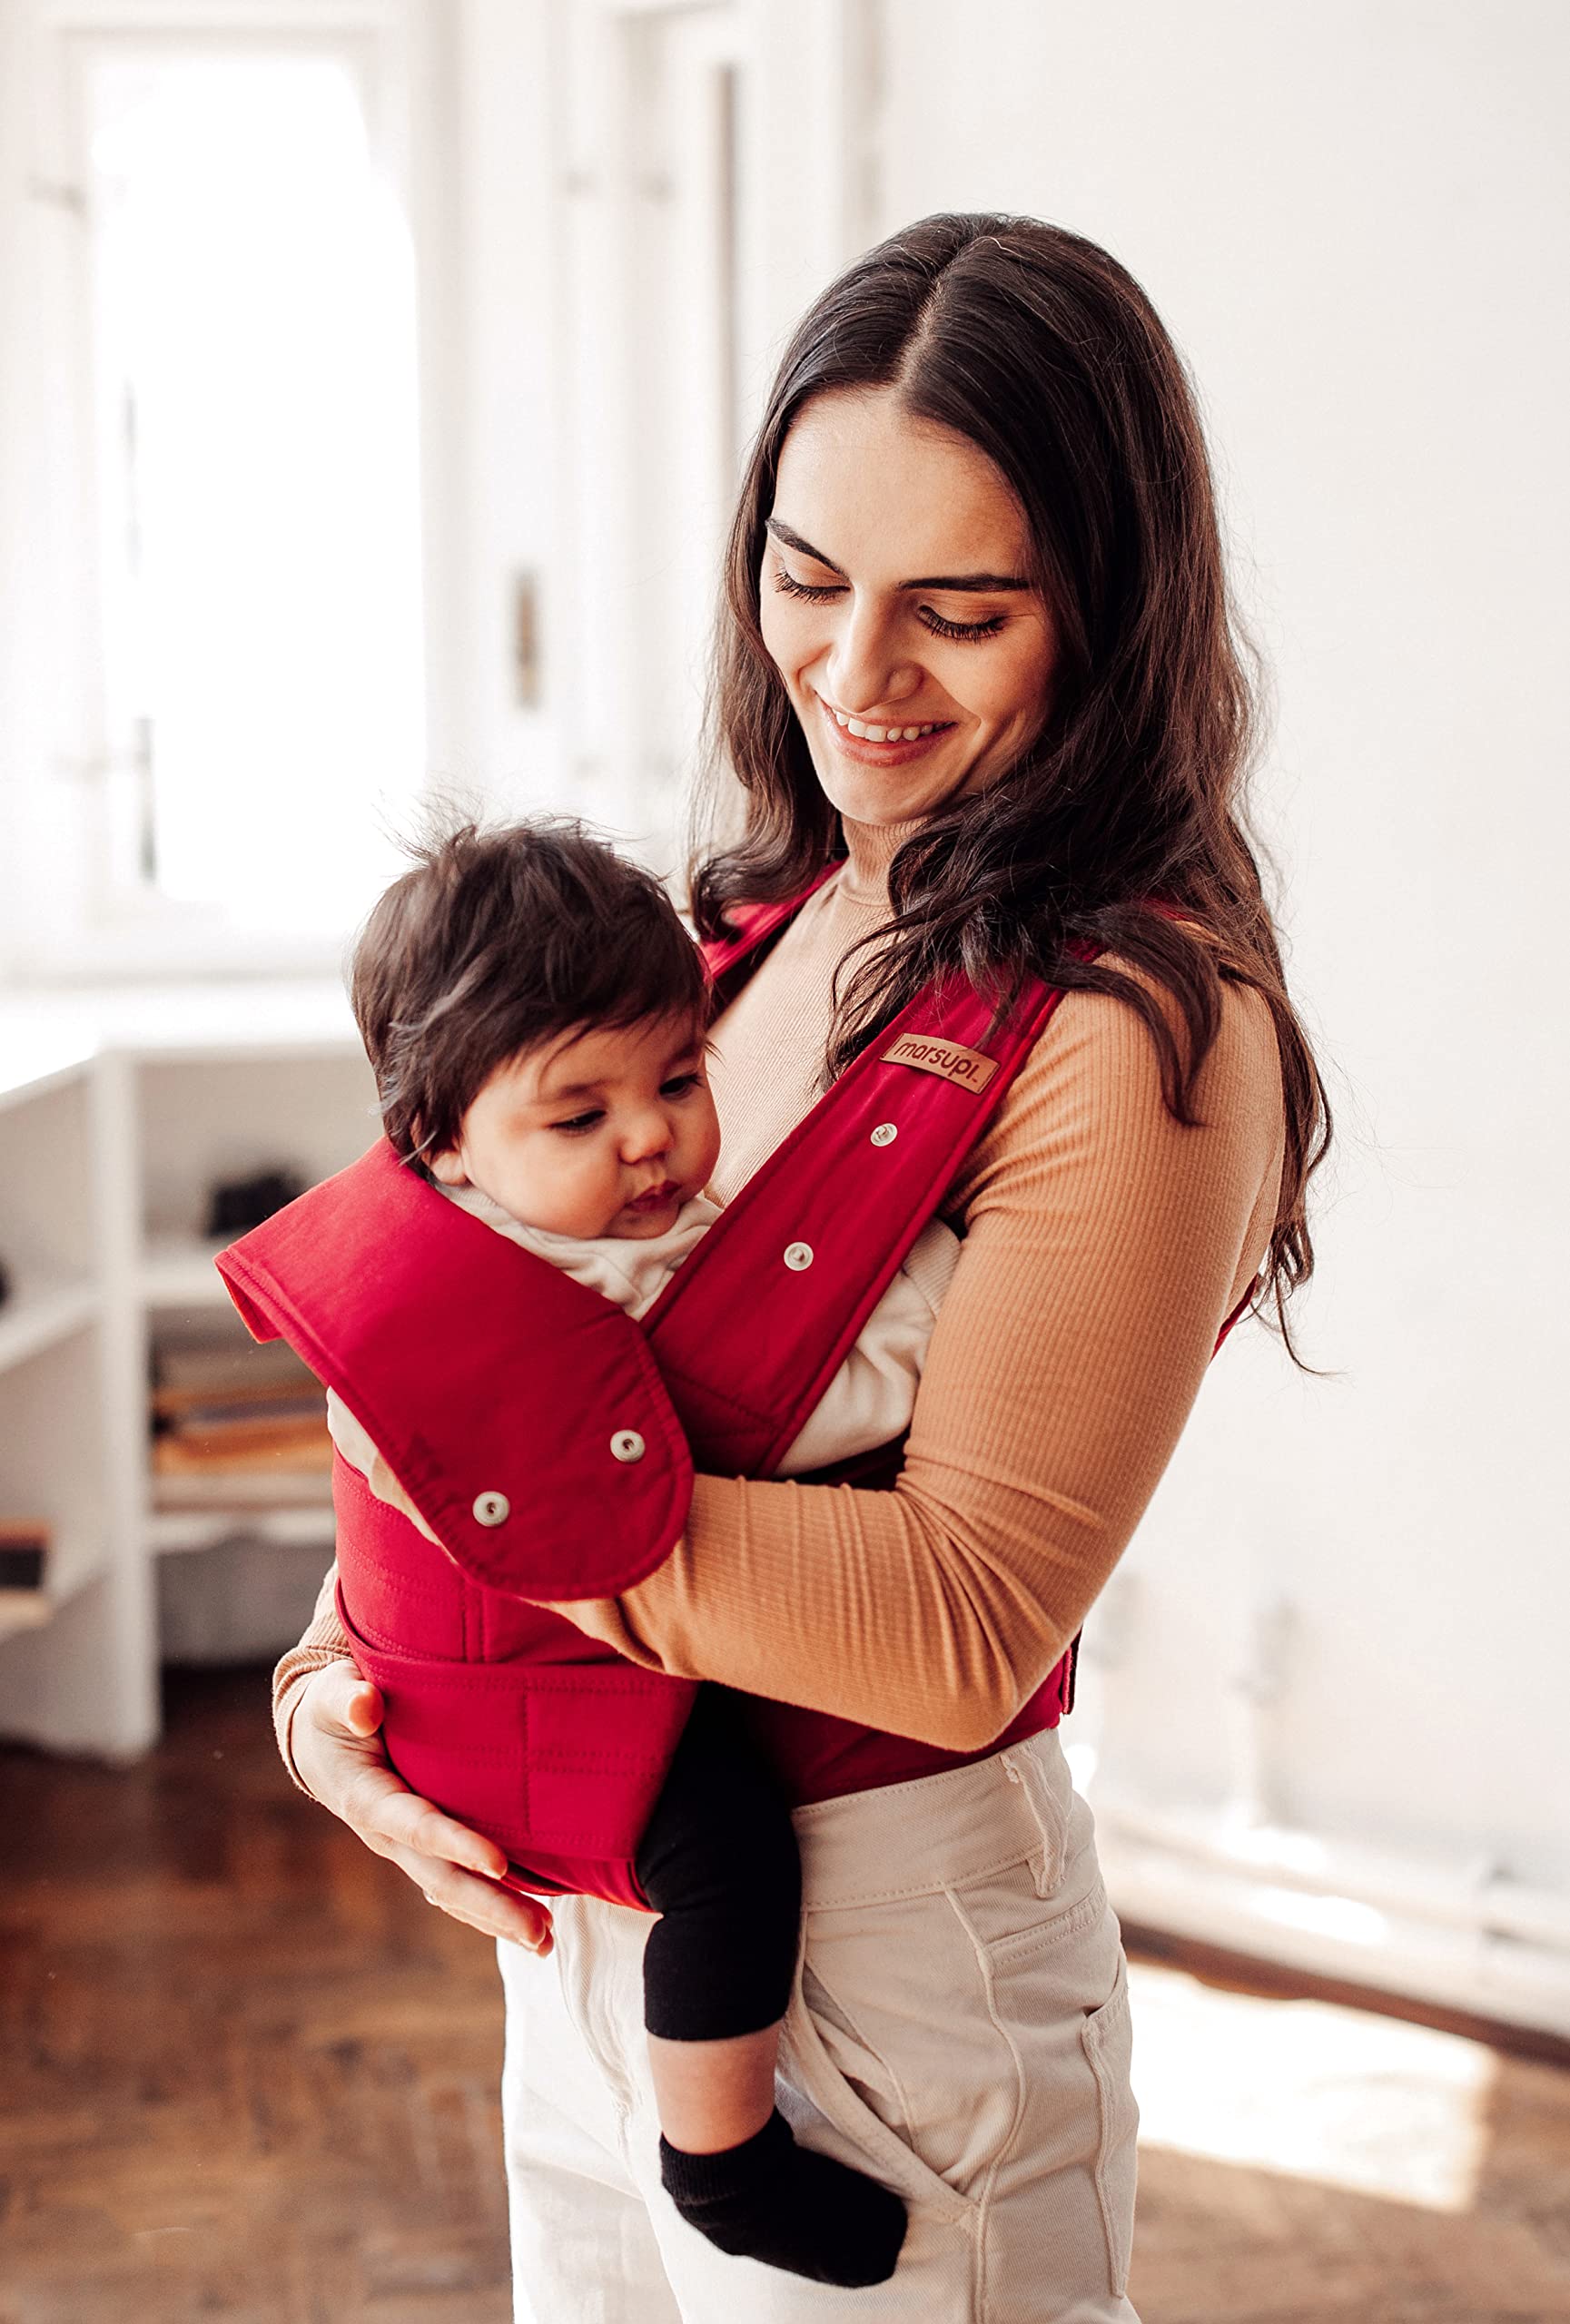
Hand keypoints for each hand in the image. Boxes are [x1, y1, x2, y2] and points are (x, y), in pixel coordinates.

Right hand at [290, 1660, 554, 1953]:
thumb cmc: (335, 1707)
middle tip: (540, 1933)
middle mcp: (389, 1836)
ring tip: (546, 1942)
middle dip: (491, 1906)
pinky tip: (528, 1923)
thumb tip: (363, 1707)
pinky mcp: (425, 1849)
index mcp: (368, 1800)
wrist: (322, 1737)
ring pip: (453, 1892)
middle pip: (442, 1879)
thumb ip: (345, 1698)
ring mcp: (407, 1849)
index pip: (418, 1828)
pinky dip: (489, 1907)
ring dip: (497, 1917)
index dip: (457, 1846)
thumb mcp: (333, 1695)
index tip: (500, 1864)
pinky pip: (456, 1884)